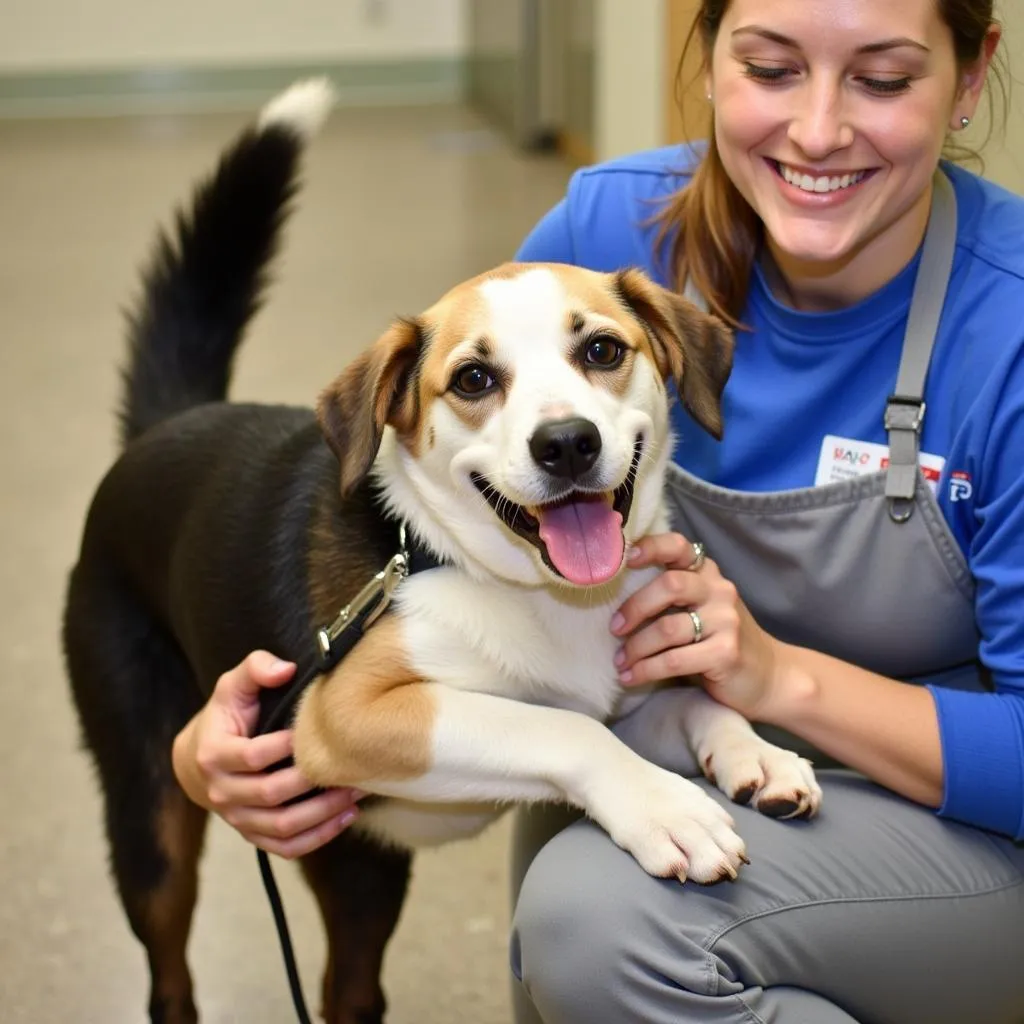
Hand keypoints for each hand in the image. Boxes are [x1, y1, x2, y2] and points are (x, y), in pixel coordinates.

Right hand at [172, 650, 363, 857]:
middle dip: (313, 781)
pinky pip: (285, 847)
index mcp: (214, 755)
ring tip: (355, 793)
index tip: (316, 732)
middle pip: (271, 794)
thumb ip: (255, 668)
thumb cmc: (225, 717)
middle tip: (348, 764)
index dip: (286, 746)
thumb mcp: (233, 686)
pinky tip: (346, 817)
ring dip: (323, 814)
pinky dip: (317, 838)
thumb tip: (285, 669)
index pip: (253, 756)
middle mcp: (222, 792)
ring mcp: (237, 817)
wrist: (198, 760)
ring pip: (282, 827)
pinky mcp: (252, 834)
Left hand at [611, 533, 785, 720]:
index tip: (628, 558)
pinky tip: (631, 677)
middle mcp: (720, 590)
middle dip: (635, 607)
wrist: (768, 677)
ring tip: (621, 661)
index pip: (679, 547)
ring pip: (668, 628)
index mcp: (708, 574)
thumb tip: (615, 594)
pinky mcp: (726, 653)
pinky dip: (646, 670)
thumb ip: (670, 595)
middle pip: (670, 585)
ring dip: (636, 648)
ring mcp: (726, 621)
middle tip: (615, 628)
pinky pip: (674, 660)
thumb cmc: (719, 640)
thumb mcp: (700, 608)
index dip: (652, 547)